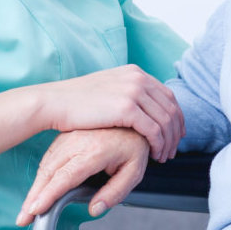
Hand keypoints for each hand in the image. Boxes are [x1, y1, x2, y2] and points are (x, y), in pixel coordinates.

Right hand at [15, 128, 149, 226]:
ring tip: (28, 209)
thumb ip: (116, 191)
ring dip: (35, 188)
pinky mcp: (64, 137)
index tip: (36, 210)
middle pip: (49, 173)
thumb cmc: (134, 143)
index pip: (66, 177)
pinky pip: (48, 158)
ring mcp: (68, 138)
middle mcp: (77, 143)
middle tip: (24, 218)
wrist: (132, 115)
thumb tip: (95, 209)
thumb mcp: (134, 170)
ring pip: (45, 166)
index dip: (49, 195)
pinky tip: (39, 190)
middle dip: (34, 198)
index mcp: (95, 151)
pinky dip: (41, 176)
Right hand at [26, 65, 181, 161]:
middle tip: (173, 150)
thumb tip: (138, 104)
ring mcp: (134, 92)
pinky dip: (158, 144)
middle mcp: (138, 79)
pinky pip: (154, 130)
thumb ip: (125, 92)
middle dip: (175, 132)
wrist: (54, 102)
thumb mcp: (106, 88)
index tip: (176, 134)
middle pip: (171, 108)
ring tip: (164, 156)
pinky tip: (154, 154)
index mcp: (135, 73)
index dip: (176, 117)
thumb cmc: (75, 101)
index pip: (168, 96)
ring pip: (165, 121)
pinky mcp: (127, 108)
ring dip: (168, 141)